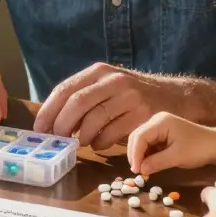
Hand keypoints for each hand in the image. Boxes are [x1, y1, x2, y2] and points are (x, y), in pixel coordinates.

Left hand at [33, 63, 178, 150]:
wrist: (175, 96)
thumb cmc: (133, 95)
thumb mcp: (108, 85)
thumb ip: (84, 95)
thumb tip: (50, 120)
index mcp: (100, 71)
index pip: (66, 89)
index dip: (49, 110)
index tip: (40, 128)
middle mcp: (114, 80)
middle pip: (78, 103)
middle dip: (62, 125)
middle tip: (57, 139)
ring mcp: (130, 97)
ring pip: (94, 120)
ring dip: (81, 137)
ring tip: (80, 143)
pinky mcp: (142, 116)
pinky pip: (112, 134)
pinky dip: (99, 143)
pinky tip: (98, 145)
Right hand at [127, 112, 215, 176]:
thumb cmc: (198, 149)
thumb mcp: (177, 157)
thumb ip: (156, 162)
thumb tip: (140, 170)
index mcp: (160, 122)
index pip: (140, 137)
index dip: (135, 154)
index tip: (136, 171)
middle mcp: (157, 121)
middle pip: (137, 137)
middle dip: (135, 154)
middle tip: (137, 172)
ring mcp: (160, 126)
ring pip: (142, 140)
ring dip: (140, 155)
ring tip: (143, 170)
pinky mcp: (163, 133)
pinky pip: (150, 143)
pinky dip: (147, 154)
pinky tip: (149, 164)